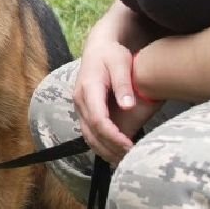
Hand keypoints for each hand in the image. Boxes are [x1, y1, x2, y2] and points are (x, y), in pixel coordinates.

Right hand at [71, 26, 158, 164]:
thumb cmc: (112, 54)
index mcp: (88, 89)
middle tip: (130, 159)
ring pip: (88, 136)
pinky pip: (89, 133)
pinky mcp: (84, 110)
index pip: (98, 120)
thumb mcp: (121, 63)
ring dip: (104, 151)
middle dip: (110, 149)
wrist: (99, 48)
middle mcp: (80, 101)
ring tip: (123, 160)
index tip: (129, 146)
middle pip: (91, 133)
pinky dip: (101, 145)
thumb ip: (123, 84)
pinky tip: (115, 152)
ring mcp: (80, 107)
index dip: (113, 137)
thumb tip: (127, 107)